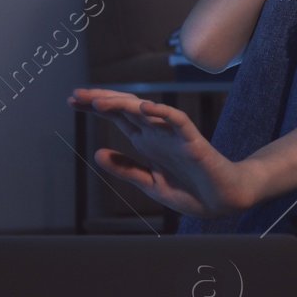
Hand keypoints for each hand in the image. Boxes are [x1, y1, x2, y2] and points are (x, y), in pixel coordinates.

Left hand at [67, 88, 260, 217]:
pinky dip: (162, 112)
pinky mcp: (193, 142)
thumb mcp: (150, 184)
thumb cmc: (191, 191)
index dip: (95, 108)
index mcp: (146, 142)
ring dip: (123, 104)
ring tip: (99, 101)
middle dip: (101, 100)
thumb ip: (126, 168)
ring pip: (146, 111)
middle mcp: (157, 134)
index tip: (71, 101)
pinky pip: (177, 121)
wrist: (224, 200)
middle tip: (76, 95)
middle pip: (125, 109)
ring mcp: (174, 135)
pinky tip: (145, 107)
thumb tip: (97, 153)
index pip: (116, 118)